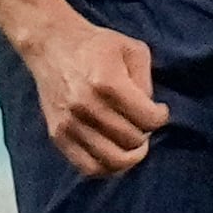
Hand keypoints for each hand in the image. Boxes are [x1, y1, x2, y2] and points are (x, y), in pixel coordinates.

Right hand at [22, 16, 171, 175]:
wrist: (51, 45)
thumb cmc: (96, 46)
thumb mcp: (133, 50)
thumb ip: (146, 82)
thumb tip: (150, 111)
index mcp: (108, 83)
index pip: (148, 119)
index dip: (161, 117)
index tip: (159, 111)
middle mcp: (86, 106)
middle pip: (132, 141)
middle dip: (146, 135)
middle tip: (144, 124)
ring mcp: (69, 123)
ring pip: (111, 160)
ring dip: (130, 155)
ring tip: (134, 143)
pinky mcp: (57, 134)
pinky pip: (87, 166)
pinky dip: (107, 167)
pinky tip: (115, 153)